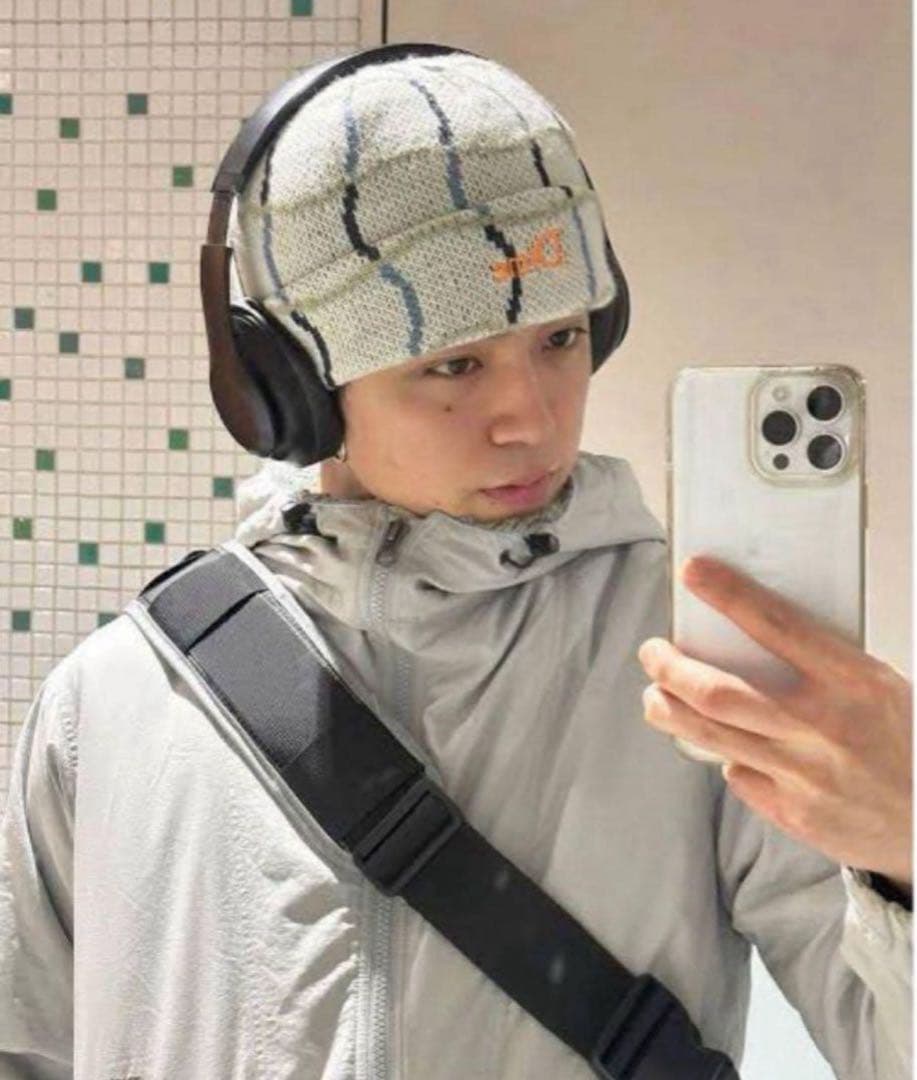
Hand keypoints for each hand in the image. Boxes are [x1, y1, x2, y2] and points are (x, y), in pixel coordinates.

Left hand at [637, 554, 912, 896]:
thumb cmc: (903, 739)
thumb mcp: (878, 685)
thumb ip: (820, 662)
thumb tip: (748, 628)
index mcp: (854, 681)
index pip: (777, 627)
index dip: (729, 595)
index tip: (693, 571)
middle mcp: (824, 727)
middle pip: (718, 691)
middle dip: (670, 667)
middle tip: (652, 651)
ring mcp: (806, 775)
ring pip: (710, 735)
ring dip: (669, 710)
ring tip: (655, 695)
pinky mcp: (795, 814)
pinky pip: (738, 774)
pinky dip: (726, 755)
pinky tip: (727, 745)